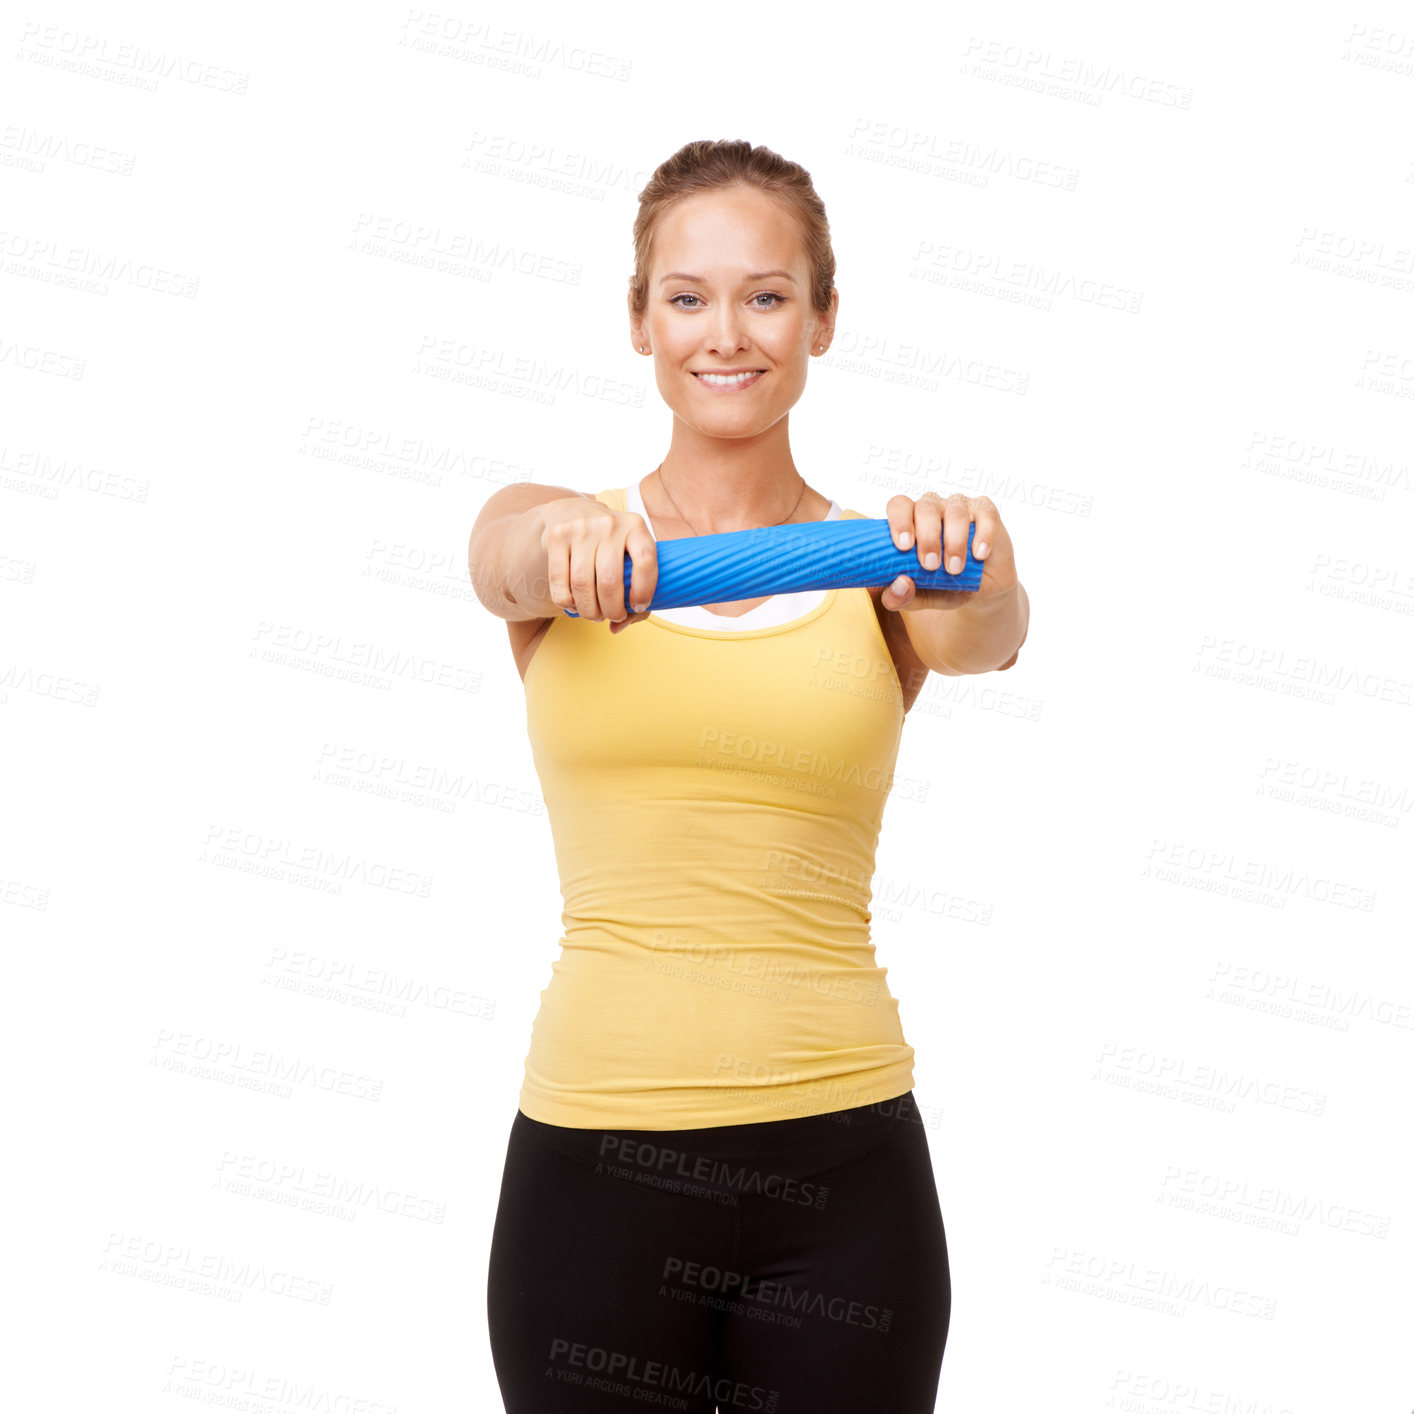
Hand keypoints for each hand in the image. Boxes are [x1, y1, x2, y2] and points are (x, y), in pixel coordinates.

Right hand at [534, 498, 656, 631]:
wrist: (573, 512)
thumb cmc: (610, 545)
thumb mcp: (629, 557)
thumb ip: (635, 594)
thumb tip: (617, 627)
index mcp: (635, 526)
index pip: (645, 560)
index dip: (644, 590)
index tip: (638, 606)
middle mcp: (608, 524)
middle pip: (609, 580)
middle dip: (612, 610)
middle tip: (612, 616)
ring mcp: (580, 528)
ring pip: (582, 584)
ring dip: (589, 610)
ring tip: (594, 614)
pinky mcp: (557, 536)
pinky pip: (559, 582)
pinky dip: (567, 603)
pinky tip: (574, 604)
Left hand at [879, 491, 1017, 613]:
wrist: (981, 591)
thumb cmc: (944, 585)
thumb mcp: (920, 597)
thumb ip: (901, 597)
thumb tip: (900, 585)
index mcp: (910, 520)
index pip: (899, 506)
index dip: (899, 521)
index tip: (904, 546)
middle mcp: (934, 507)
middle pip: (926, 508)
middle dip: (927, 537)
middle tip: (930, 565)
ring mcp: (961, 507)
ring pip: (955, 512)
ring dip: (954, 542)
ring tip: (954, 569)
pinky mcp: (987, 513)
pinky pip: (985, 515)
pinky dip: (983, 535)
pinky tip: (979, 555)